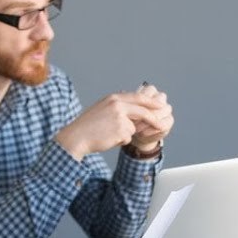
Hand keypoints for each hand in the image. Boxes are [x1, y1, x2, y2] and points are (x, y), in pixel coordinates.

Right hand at [56, 90, 170, 159]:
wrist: (77, 136)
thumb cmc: (88, 125)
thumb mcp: (103, 108)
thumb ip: (117, 106)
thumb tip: (134, 107)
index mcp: (114, 98)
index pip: (139, 97)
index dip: (151, 102)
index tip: (160, 105)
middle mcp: (118, 106)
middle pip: (143, 111)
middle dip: (153, 119)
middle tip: (161, 125)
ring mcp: (120, 118)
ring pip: (133, 128)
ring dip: (125, 134)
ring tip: (108, 133)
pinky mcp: (120, 131)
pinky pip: (128, 138)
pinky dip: (120, 141)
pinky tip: (108, 138)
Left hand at [128, 82, 173, 152]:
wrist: (137, 134)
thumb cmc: (129, 118)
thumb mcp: (126, 108)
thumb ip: (126, 99)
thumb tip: (122, 91)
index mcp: (150, 91)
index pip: (150, 91)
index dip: (140, 101)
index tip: (127, 111)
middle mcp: (160, 98)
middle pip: (158, 100)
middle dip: (144, 111)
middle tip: (132, 120)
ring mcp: (167, 109)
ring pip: (161, 111)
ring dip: (148, 121)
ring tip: (136, 128)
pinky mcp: (169, 120)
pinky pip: (164, 124)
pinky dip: (153, 129)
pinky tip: (143, 133)